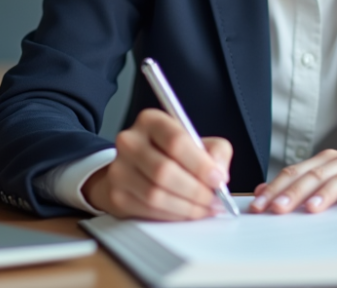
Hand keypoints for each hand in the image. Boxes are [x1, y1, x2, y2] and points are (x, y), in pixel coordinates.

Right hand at [83, 108, 232, 220]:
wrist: (136, 168)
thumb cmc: (171, 154)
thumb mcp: (197, 142)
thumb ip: (216, 151)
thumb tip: (219, 174)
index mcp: (151, 121)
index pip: (176, 141)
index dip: (200, 164)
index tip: (218, 178)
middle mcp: (130, 142)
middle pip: (164, 171)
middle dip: (195, 190)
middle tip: (214, 199)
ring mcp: (119, 169)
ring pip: (155, 195)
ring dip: (186, 207)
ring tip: (205, 208)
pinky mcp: (117, 195)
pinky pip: (148, 211)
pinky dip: (173, 216)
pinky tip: (187, 213)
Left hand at [250, 147, 336, 214]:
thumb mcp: (330, 179)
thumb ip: (300, 185)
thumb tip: (261, 193)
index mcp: (324, 161)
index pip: (295, 172)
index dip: (276, 188)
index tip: (259, 205)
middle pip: (313, 176)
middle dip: (293, 192)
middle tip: (277, 208)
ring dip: (325, 194)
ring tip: (312, 209)